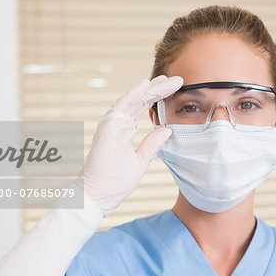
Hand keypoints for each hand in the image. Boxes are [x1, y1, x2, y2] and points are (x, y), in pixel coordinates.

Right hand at [79, 75, 182, 215]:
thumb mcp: (141, 159)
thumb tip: (166, 128)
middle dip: (158, 89)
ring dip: (148, 89)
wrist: (100, 196)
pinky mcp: (107, 128)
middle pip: (140, 101)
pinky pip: (121, 107)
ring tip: (165, 79)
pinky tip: (145, 85)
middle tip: (175, 79)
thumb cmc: (116, 182)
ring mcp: (112, 125)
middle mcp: (119, 125)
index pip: (144, 108)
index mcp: (126, 131)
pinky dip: (132, 95)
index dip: (158, 97)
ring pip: (133, 100)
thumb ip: (152, 143)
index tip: (175, 88)